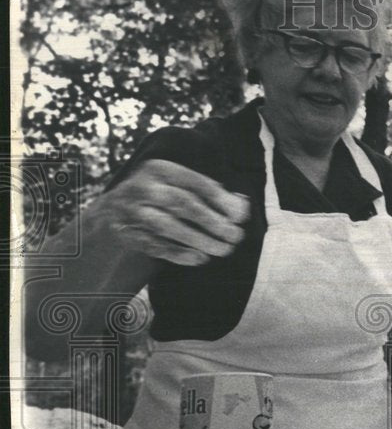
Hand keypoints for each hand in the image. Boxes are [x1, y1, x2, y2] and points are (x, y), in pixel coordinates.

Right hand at [106, 159, 249, 265]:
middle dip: (213, 222)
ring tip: (224, 249)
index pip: (195, 183)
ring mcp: (133, 212)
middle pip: (183, 204)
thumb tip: (241, 206)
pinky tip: (200, 259)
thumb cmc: (160, 195)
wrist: (111, 210)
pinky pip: (156, 246)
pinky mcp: (129, 234)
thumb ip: (210, 192)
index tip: (240, 216)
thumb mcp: (178, 183)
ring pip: (169, 227)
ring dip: (200, 240)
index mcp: (160, 169)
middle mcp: (144, 188)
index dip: (221, 199)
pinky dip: (180, 254)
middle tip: (235, 235)